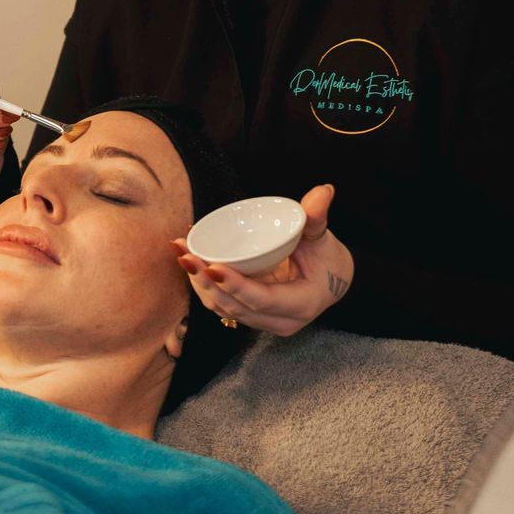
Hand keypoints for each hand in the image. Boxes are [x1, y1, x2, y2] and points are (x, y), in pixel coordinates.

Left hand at [171, 184, 352, 336]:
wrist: (333, 281)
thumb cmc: (327, 259)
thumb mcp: (323, 238)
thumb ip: (317, 217)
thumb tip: (323, 191)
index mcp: (301, 304)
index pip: (262, 299)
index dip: (236, 285)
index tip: (212, 267)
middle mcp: (281, 321)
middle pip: (236, 307)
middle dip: (207, 283)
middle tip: (185, 255)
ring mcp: (264, 322)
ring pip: (224, 309)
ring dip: (200, 285)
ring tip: (181, 254)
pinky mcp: (252, 316)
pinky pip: (223, 305)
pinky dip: (205, 286)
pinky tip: (189, 262)